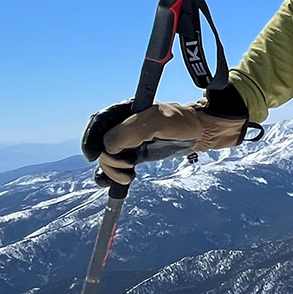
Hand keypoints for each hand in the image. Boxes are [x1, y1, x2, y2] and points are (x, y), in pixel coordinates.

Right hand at [82, 87, 251, 186]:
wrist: (200, 133)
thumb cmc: (182, 123)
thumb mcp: (156, 122)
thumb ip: (130, 132)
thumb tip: (108, 148)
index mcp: (124, 111)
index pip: (98, 124)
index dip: (92, 141)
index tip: (96, 156)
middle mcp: (122, 125)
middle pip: (100, 144)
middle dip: (108, 160)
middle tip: (127, 167)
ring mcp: (128, 140)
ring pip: (106, 158)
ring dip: (112, 170)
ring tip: (129, 176)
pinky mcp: (134, 153)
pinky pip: (115, 165)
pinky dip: (112, 176)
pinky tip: (120, 182)